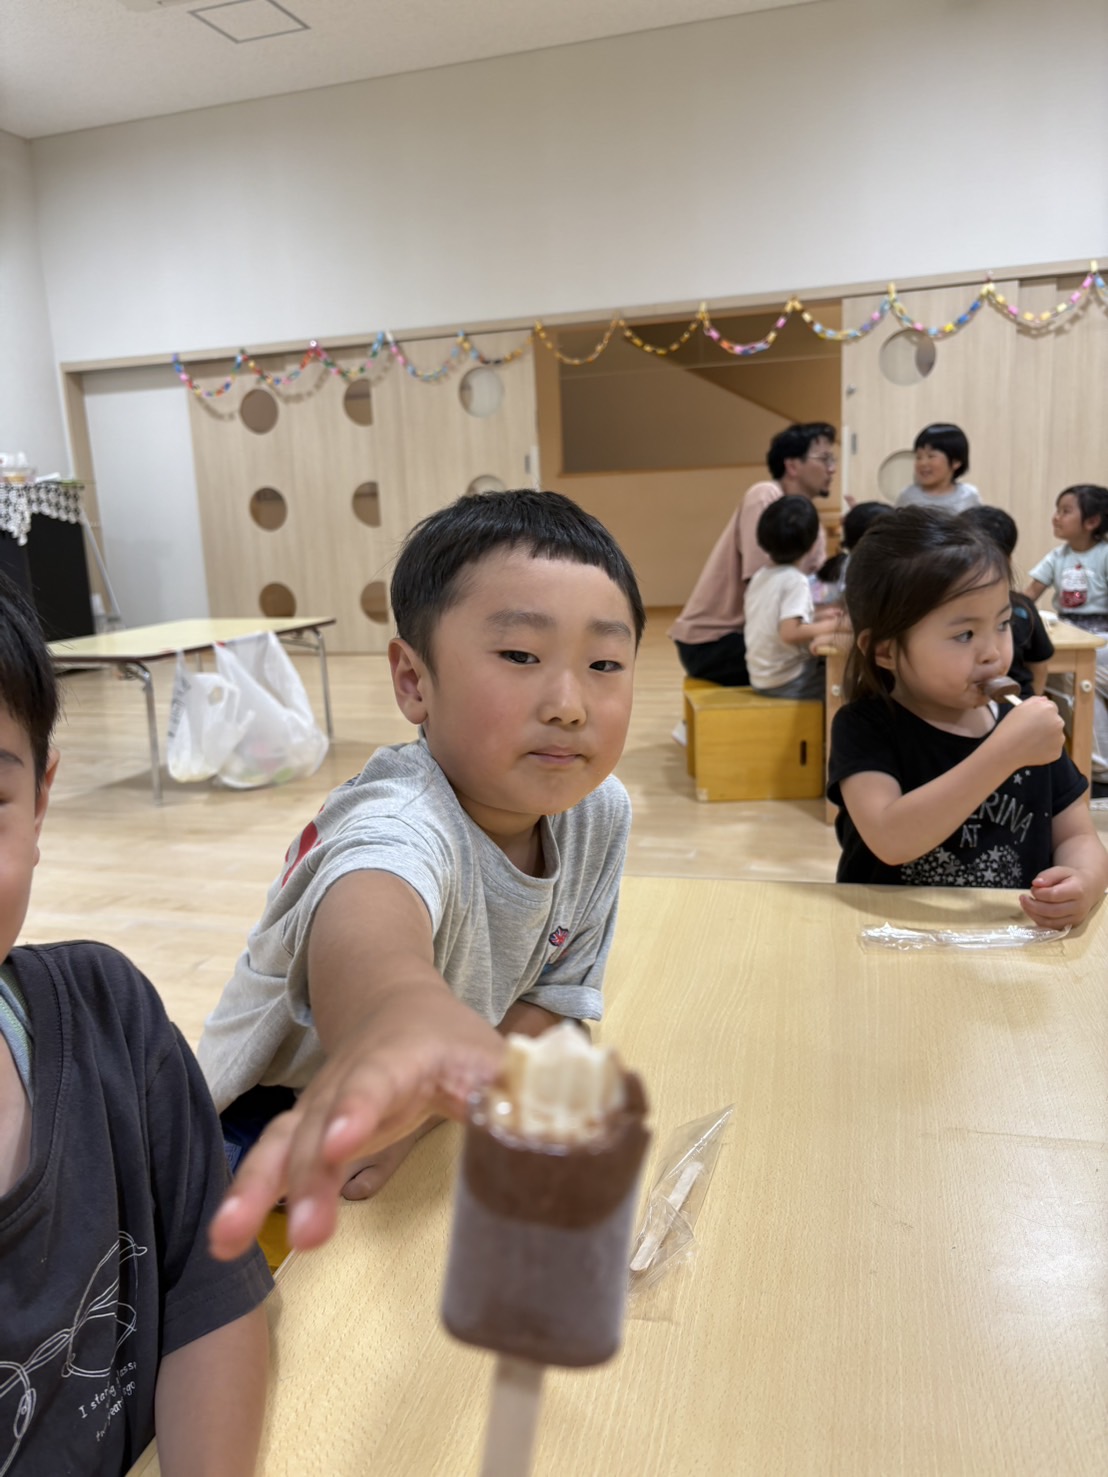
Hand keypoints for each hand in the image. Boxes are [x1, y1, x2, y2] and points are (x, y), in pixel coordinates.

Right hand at [208, 993, 503, 1258]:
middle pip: (320, 1123)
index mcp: (399, 1057)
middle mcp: (348, 1080)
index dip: (359, 1111)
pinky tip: (223, 1242)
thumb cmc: (450, 1040)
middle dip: (307, 1176)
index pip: (375, 1082)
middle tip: (305, 1233)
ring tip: (225, 1241)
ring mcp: (321, 1104)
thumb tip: (556, 1134)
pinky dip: (246, 1197)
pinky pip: (273, 1162)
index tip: (345, 1140)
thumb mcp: (492, 1056)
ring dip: (255, 1190)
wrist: (394, 1005)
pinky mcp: (307, 1131)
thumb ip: (517, 1093)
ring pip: (282, 1143)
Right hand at [990, 695, 1064, 768]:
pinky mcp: (1057, 752)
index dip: (1041, 713)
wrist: (1006, 751)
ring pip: (1055, 736)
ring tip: (1029, 742)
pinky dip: (1045, 750)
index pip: (1051, 707)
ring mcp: (1059, 738)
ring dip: (1047, 738)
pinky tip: (1032, 750)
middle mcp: (1058, 722)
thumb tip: (1045, 700)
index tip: (1035, 719)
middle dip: (1046, 725)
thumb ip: (1035, 701)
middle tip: (1031, 732)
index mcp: (1048, 708)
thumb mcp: (1019, 708)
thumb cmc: (1010, 728)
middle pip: (1055, 721)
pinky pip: (1052, 749)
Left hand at [1019, 865, 1098, 927]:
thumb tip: (1035, 884)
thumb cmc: (1071, 879)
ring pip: (1050, 922)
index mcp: (1077, 891)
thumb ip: (1048, 875)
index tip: (1032, 888)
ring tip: (1025, 904)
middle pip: (1051, 911)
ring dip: (1033, 914)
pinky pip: (1052, 927)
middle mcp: (1079, 907)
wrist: (1087, 890)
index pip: (1054, 895)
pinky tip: (1033, 912)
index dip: (1039, 893)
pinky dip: (1039, 921)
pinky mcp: (1071, 926)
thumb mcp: (1060, 870)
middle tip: (1022, 898)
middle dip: (1033, 906)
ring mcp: (1076, 919)